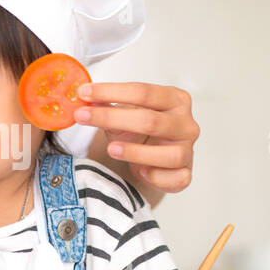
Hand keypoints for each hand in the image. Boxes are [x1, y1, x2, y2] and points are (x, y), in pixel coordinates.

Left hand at [73, 82, 198, 193]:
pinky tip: (139, 171)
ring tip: (112, 149)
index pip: (143, 91)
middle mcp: (186, 123)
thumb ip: (107, 105)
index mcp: (175, 99)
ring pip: (167, 153)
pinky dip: (154, 176)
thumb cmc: (141, 131)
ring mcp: (188, 150)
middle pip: (150, 120)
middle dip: (112, 118)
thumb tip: (85, 96)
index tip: (84, 93)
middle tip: (82, 117)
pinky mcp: (184, 175)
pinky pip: (173, 178)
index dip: (111, 91)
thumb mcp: (123, 113)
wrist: (153, 158)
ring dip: (136, 152)